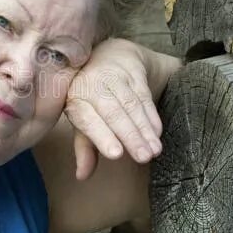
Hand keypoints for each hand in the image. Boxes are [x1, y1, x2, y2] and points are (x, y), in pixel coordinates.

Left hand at [65, 38, 166, 179]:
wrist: (108, 56)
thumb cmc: (92, 96)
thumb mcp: (84, 118)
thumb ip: (85, 147)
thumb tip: (82, 176)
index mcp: (75, 98)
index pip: (86, 118)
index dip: (101, 136)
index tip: (116, 154)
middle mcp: (91, 83)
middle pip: (112, 111)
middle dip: (129, 135)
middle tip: (143, 157)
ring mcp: (113, 74)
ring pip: (131, 104)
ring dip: (144, 129)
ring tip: (154, 150)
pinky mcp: (133, 70)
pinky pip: (144, 95)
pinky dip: (152, 115)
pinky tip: (157, 132)